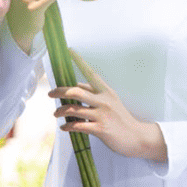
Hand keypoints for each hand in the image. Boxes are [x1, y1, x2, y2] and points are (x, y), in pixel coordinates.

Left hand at [50, 50, 167, 162]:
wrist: (136, 137)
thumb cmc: (121, 118)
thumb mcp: (112, 101)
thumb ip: (95, 93)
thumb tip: (76, 87)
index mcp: (106, 91)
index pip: (91, 73)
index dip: (80, 61)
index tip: (70, 50)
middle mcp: (104, 100)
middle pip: (76, 91)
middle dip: (60, 92)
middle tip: (50, 94)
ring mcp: (102, 115)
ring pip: (74, 109)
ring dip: (61, 111)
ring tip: (56, 113)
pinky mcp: (101, 129)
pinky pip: (78, 125)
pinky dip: (68, 126)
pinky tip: (64, 127)